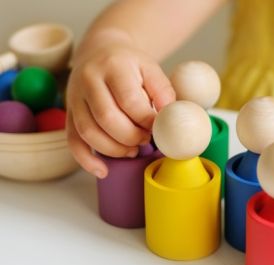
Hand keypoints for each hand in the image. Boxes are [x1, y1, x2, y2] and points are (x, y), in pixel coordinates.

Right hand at [66, 33, 174, 177]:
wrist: (99, 51)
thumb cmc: (129, 64)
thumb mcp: (150, 68)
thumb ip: (163, 91)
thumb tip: (169, 116)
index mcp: (114, 66)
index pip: (129, 100)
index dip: (146, 120)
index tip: (158, 129)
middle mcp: (89, 80)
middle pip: (107, 118)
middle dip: (131, 137)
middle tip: (145, 140)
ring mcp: (75, 97)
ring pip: (89, 132)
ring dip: (114, 149)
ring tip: (132, 150)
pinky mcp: (69, 113)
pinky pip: (73, 141)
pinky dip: (86, 160)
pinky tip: (103, 170)